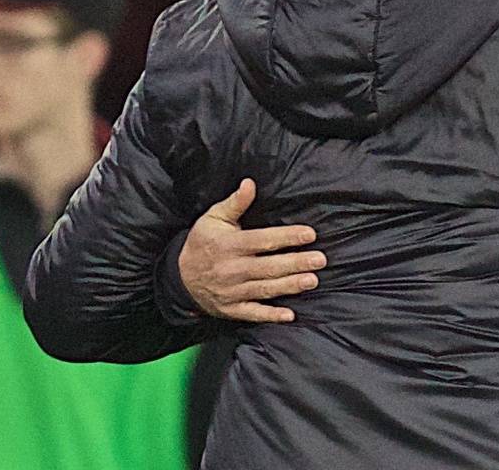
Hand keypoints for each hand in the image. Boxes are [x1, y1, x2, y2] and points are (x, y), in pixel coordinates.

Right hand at [177, 178, 325, 322]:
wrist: (178, 277)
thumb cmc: (202, 243)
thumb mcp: (213, 218)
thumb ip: (235, 203)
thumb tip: (250, 183)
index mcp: (229, 245)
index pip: (263, 240)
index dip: (287, 237)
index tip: (309, 234)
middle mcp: (231, 269)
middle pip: (268, 266)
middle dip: (296, 263)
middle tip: (320, 260)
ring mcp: (231, 292)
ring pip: (265, 289)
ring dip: (289, 286)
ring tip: (312, 281)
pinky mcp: (231, 309)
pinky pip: (252, 314)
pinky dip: (270, 316)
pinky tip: (289, 315)